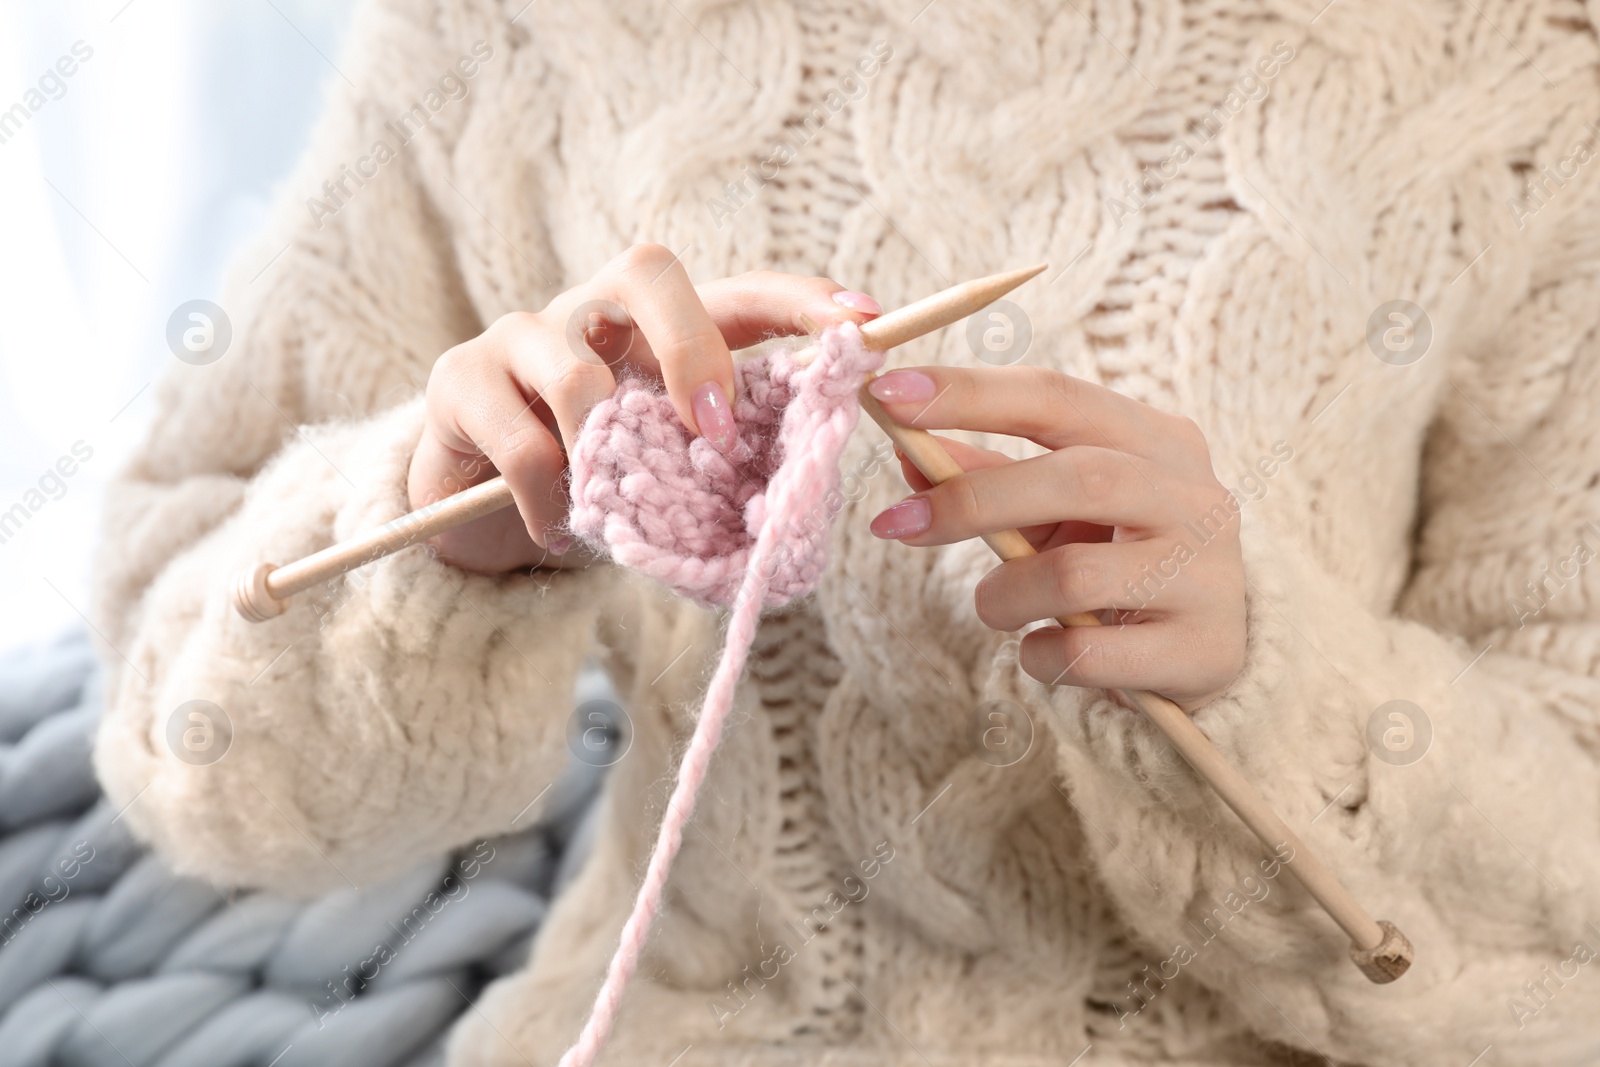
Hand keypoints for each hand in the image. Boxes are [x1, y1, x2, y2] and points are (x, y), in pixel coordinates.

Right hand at [408, 244, 881, 572]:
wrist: (480, 509)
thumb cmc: (600, 482)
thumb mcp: (668, 469)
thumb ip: (719, 464)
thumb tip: (803, 496)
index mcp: (663, 329)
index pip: (741, 292)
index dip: (804, 300)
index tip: (866, 324)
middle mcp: (595, 310)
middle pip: (649, 272)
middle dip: (693, 348)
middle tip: (716, 431)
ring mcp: (522, 335)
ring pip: (574, 366)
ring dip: (604, 447)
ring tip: (609, 504)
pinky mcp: (461, 381)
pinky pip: (521, 444)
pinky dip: (551, 502)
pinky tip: (559, 531)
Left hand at [865, 365, 1246, 710]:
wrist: (1201, 653)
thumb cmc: (1113, 562)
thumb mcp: (1053, 511)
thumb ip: (986, 475)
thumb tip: (905, 450)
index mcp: (1156, 438)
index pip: (1056, 396)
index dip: (968, 393)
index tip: (887, 395)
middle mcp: (1194, 494)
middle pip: (1076, 477)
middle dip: (972, 499)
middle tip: (898, 524)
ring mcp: (1208, 573)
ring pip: (1074, 575)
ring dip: (1004, 595)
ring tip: (996, 607)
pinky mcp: (1204, 649)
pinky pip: (1088, 654)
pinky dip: (1040, 656)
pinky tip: (1044, 652)